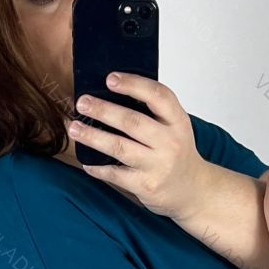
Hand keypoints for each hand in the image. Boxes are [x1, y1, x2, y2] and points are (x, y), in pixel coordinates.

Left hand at [66, 74, 209, 218]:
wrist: (193, 190)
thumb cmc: (178, 154)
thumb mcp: (176, 128)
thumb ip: (153, 112)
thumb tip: (110, 93)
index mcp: (178, 122)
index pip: (158, 96)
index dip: (133, 84)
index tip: (110, 78)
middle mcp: (170, 142)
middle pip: (132, 121)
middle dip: (103, 110)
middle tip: (82, 103)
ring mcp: (158, 165)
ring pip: (120, 147)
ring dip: (93, 136)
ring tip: (74, 128)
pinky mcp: (146, 186)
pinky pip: (116, 174)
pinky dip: (97, 167)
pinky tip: (86, 161)